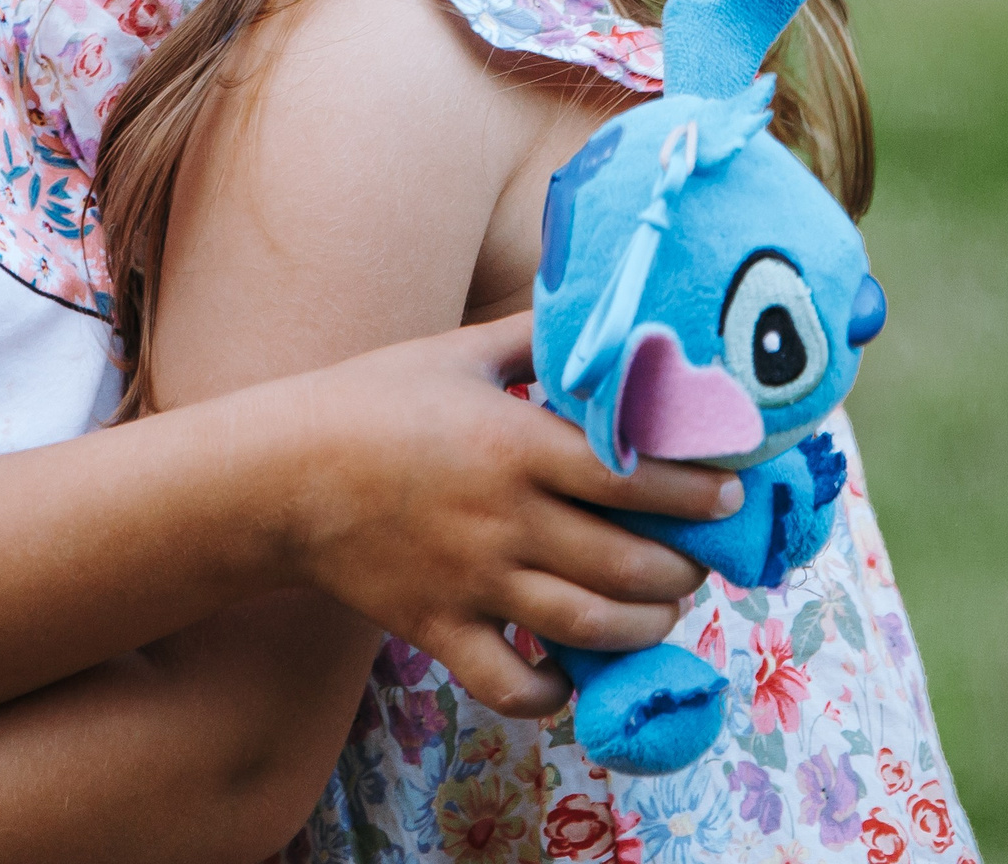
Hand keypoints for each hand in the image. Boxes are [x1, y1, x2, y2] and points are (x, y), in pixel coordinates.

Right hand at [290, 316, 735, 720]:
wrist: (278, 472)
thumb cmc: (370, 399)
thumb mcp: (453, 354)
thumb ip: (530, 338)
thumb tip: (594, 316)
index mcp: (511, 444)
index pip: (631, 477)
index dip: (694, 492)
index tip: (729, 496)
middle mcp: (501, 518)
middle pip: (626, 563)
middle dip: (680, 568)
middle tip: (692, 557)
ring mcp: (471, 582)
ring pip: (590, 627)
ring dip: (643, 625)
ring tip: (657, 607)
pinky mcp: (440, 629)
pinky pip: (515, 686)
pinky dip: (556, 691)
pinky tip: (572, 670)